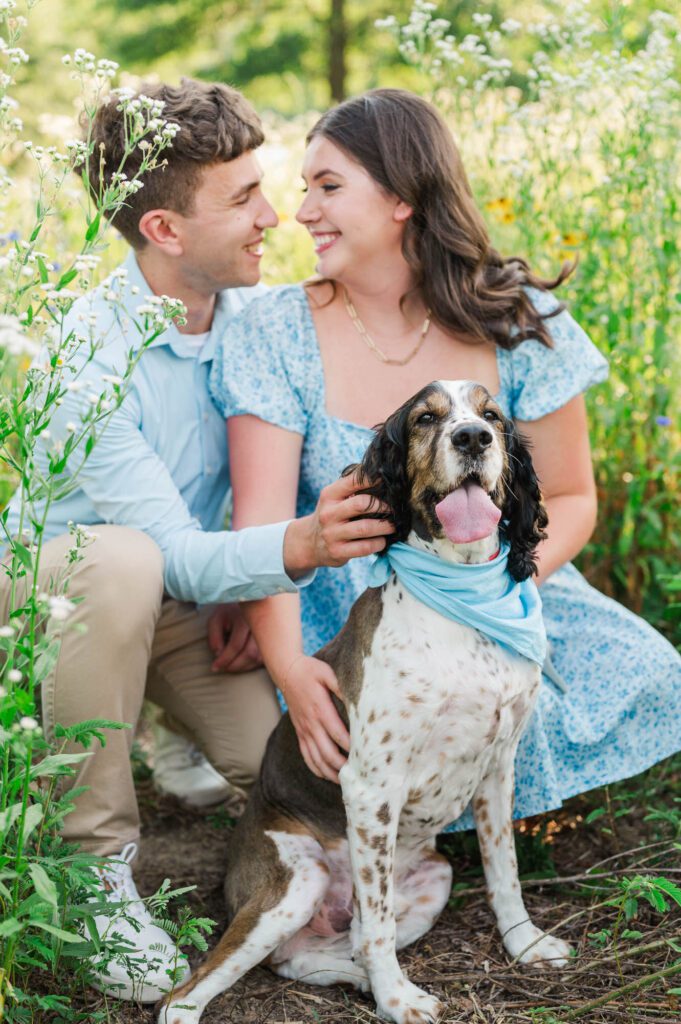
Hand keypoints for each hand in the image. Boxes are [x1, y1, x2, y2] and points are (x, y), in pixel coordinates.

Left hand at [207, 603, 262, 673]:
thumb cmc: (229, 613)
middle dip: (235, 666)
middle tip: (224, 668)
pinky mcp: (273, 640)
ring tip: (232, 665)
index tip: (214, 667)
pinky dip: (253, 664)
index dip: (224, 659)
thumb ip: (214, 637)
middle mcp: (260, 625)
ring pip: (259, 658)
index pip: (236, 645)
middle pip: (250, 654)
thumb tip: (219, 655)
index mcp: (245, 618)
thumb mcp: (216, 620)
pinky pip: (265, 658)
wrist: (246, 602)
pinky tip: (243, 662)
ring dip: (244, 667)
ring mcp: (269, 633)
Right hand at [282, 655, 349, 782]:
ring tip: (346, 782)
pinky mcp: (300, 733)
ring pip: (316, 759)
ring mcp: (304, 730)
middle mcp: (311, 724)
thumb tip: (358, 698)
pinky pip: (306, 756)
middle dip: (343, 767)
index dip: (351, 748)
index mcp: (320, 709)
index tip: (365, 757)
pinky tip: (327, 775)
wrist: (287, 671)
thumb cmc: (311, 670)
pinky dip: (317, 769)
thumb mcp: (327, 672)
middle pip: (327, 753)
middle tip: (359, 775)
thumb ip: (341, 686)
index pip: (338, 734)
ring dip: (331, 772)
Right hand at [284, 471, 393, 574]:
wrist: (310, 542)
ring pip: (365, 528)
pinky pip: (365, 547)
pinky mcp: (337, 552)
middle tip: (395, 509)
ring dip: (385, 526)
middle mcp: (328, 513)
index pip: (353, 481)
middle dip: (383, 506)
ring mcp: (331, 534)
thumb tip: (383, 477)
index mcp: (329, 495)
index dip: (374, 479)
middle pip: (361, 504)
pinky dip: (378, 543)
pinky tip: (382, 540)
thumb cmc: (332, 515)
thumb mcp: (334, 498)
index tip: (389, 481)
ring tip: (393, 526)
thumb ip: (352, 487)